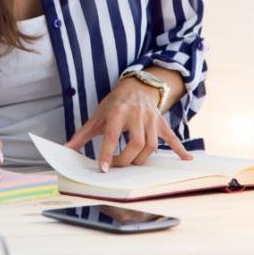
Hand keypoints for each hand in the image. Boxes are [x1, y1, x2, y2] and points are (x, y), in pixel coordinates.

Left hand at [64, 78, 191, 171]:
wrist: (137, 85)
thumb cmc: (114, 103)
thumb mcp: (97, 116)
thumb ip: (82, 134)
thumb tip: (66, 150)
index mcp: (118, 112)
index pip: (112, 136)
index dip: (108, 154)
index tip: (104, 169)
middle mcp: (136, 115)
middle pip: (136, 144)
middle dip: (126, 160)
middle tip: (117, 168)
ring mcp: (152, 119)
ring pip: (151, 145)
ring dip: (141, 160)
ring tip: (132, 166)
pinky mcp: (162, 123)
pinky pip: (172, 137)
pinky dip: (180, 149)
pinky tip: (187, 160)